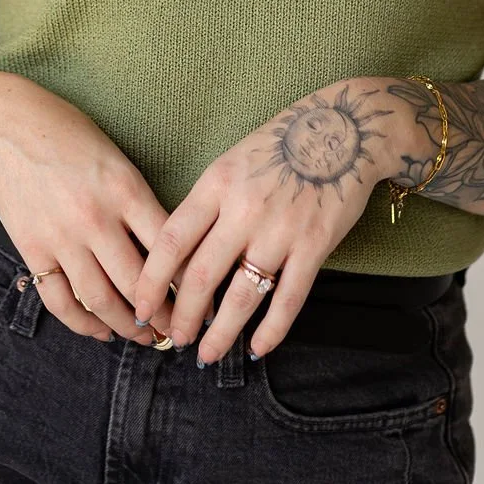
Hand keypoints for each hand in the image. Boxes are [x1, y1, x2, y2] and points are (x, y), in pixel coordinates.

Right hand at [0, 73, 184, 345]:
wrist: (8, 127)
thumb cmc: (70, 135)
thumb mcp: (117, 159)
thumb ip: (139, 201)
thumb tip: (171, 248)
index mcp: (125, 189)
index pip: (168, 248)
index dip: (190, 280)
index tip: (203, 297)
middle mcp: (95, 218)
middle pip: (138, 283)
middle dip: (163, 315)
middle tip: (179, 330)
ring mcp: (62, 238)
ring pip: (101, 300)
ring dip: (127, 327)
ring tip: (145, 337)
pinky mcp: (33, 251)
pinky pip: (60, 301)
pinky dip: (82, 323)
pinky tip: (100, 330)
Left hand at [132, 80, 395, 362]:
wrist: (342, 129)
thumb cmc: (280, 143)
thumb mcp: (232, 161)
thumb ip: (208, 203)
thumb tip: (181, 254)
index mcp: (217, 184)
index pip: (172, 241)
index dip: (151, 280)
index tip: (141, 306)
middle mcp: (243, 210)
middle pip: (200, 276)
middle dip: (182, 316)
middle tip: (174, 338)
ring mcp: (280, 230)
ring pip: (241, 296)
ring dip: (221, 333)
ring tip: (207, 354)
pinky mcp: (314, 246)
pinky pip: (288, 299)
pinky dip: (271, 330)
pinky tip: (257, 348)